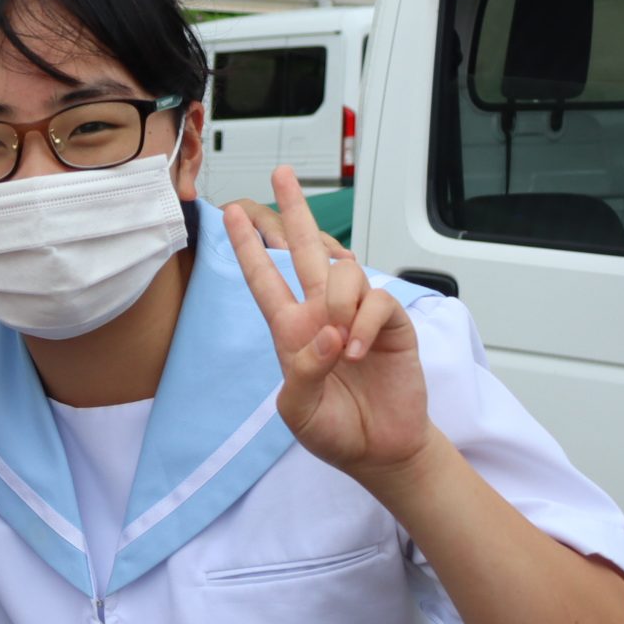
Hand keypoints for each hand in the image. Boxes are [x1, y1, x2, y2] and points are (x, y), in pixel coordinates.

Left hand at [225, 167, 426, 480]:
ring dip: (340, 301)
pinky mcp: (390, 323)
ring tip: (342, 347)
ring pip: (345, 272)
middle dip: (293, 210)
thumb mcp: (299, 410)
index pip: (264, 279)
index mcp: (291, 329)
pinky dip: (365, 323)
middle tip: (282, 174)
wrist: (379, 449)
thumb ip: (301, 373)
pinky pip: (377, 301)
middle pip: (304, 250)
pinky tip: (358, 352)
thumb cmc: (334, 429)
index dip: (248, 247)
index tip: (233, 214)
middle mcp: (322, 313)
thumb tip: (326, 333)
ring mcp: (356, 315)